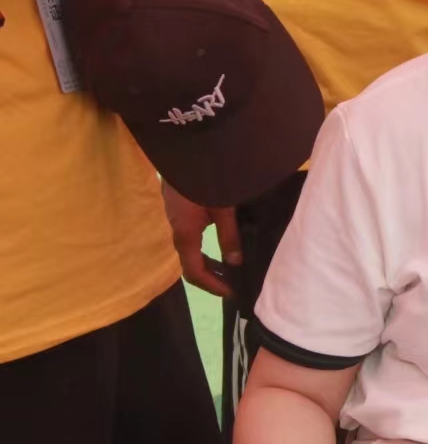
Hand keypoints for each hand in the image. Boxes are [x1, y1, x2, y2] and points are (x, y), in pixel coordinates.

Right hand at [163, 180, 241, 297]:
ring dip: (208, 262)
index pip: (194, 272)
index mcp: (185, 235)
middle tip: (233, 282)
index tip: (231, 292)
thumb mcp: (223, 209)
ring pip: (191, 250)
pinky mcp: (179, 210)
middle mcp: (177, 231)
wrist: (184, 151)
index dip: (212, 286)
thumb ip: (229, 236)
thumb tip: (235, 263)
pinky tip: (221, 242)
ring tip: (230, 267)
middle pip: (191, 264)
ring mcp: (176, 220)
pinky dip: (205, 248)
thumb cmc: (206, 179)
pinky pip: (191, 237)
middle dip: (211, 276)